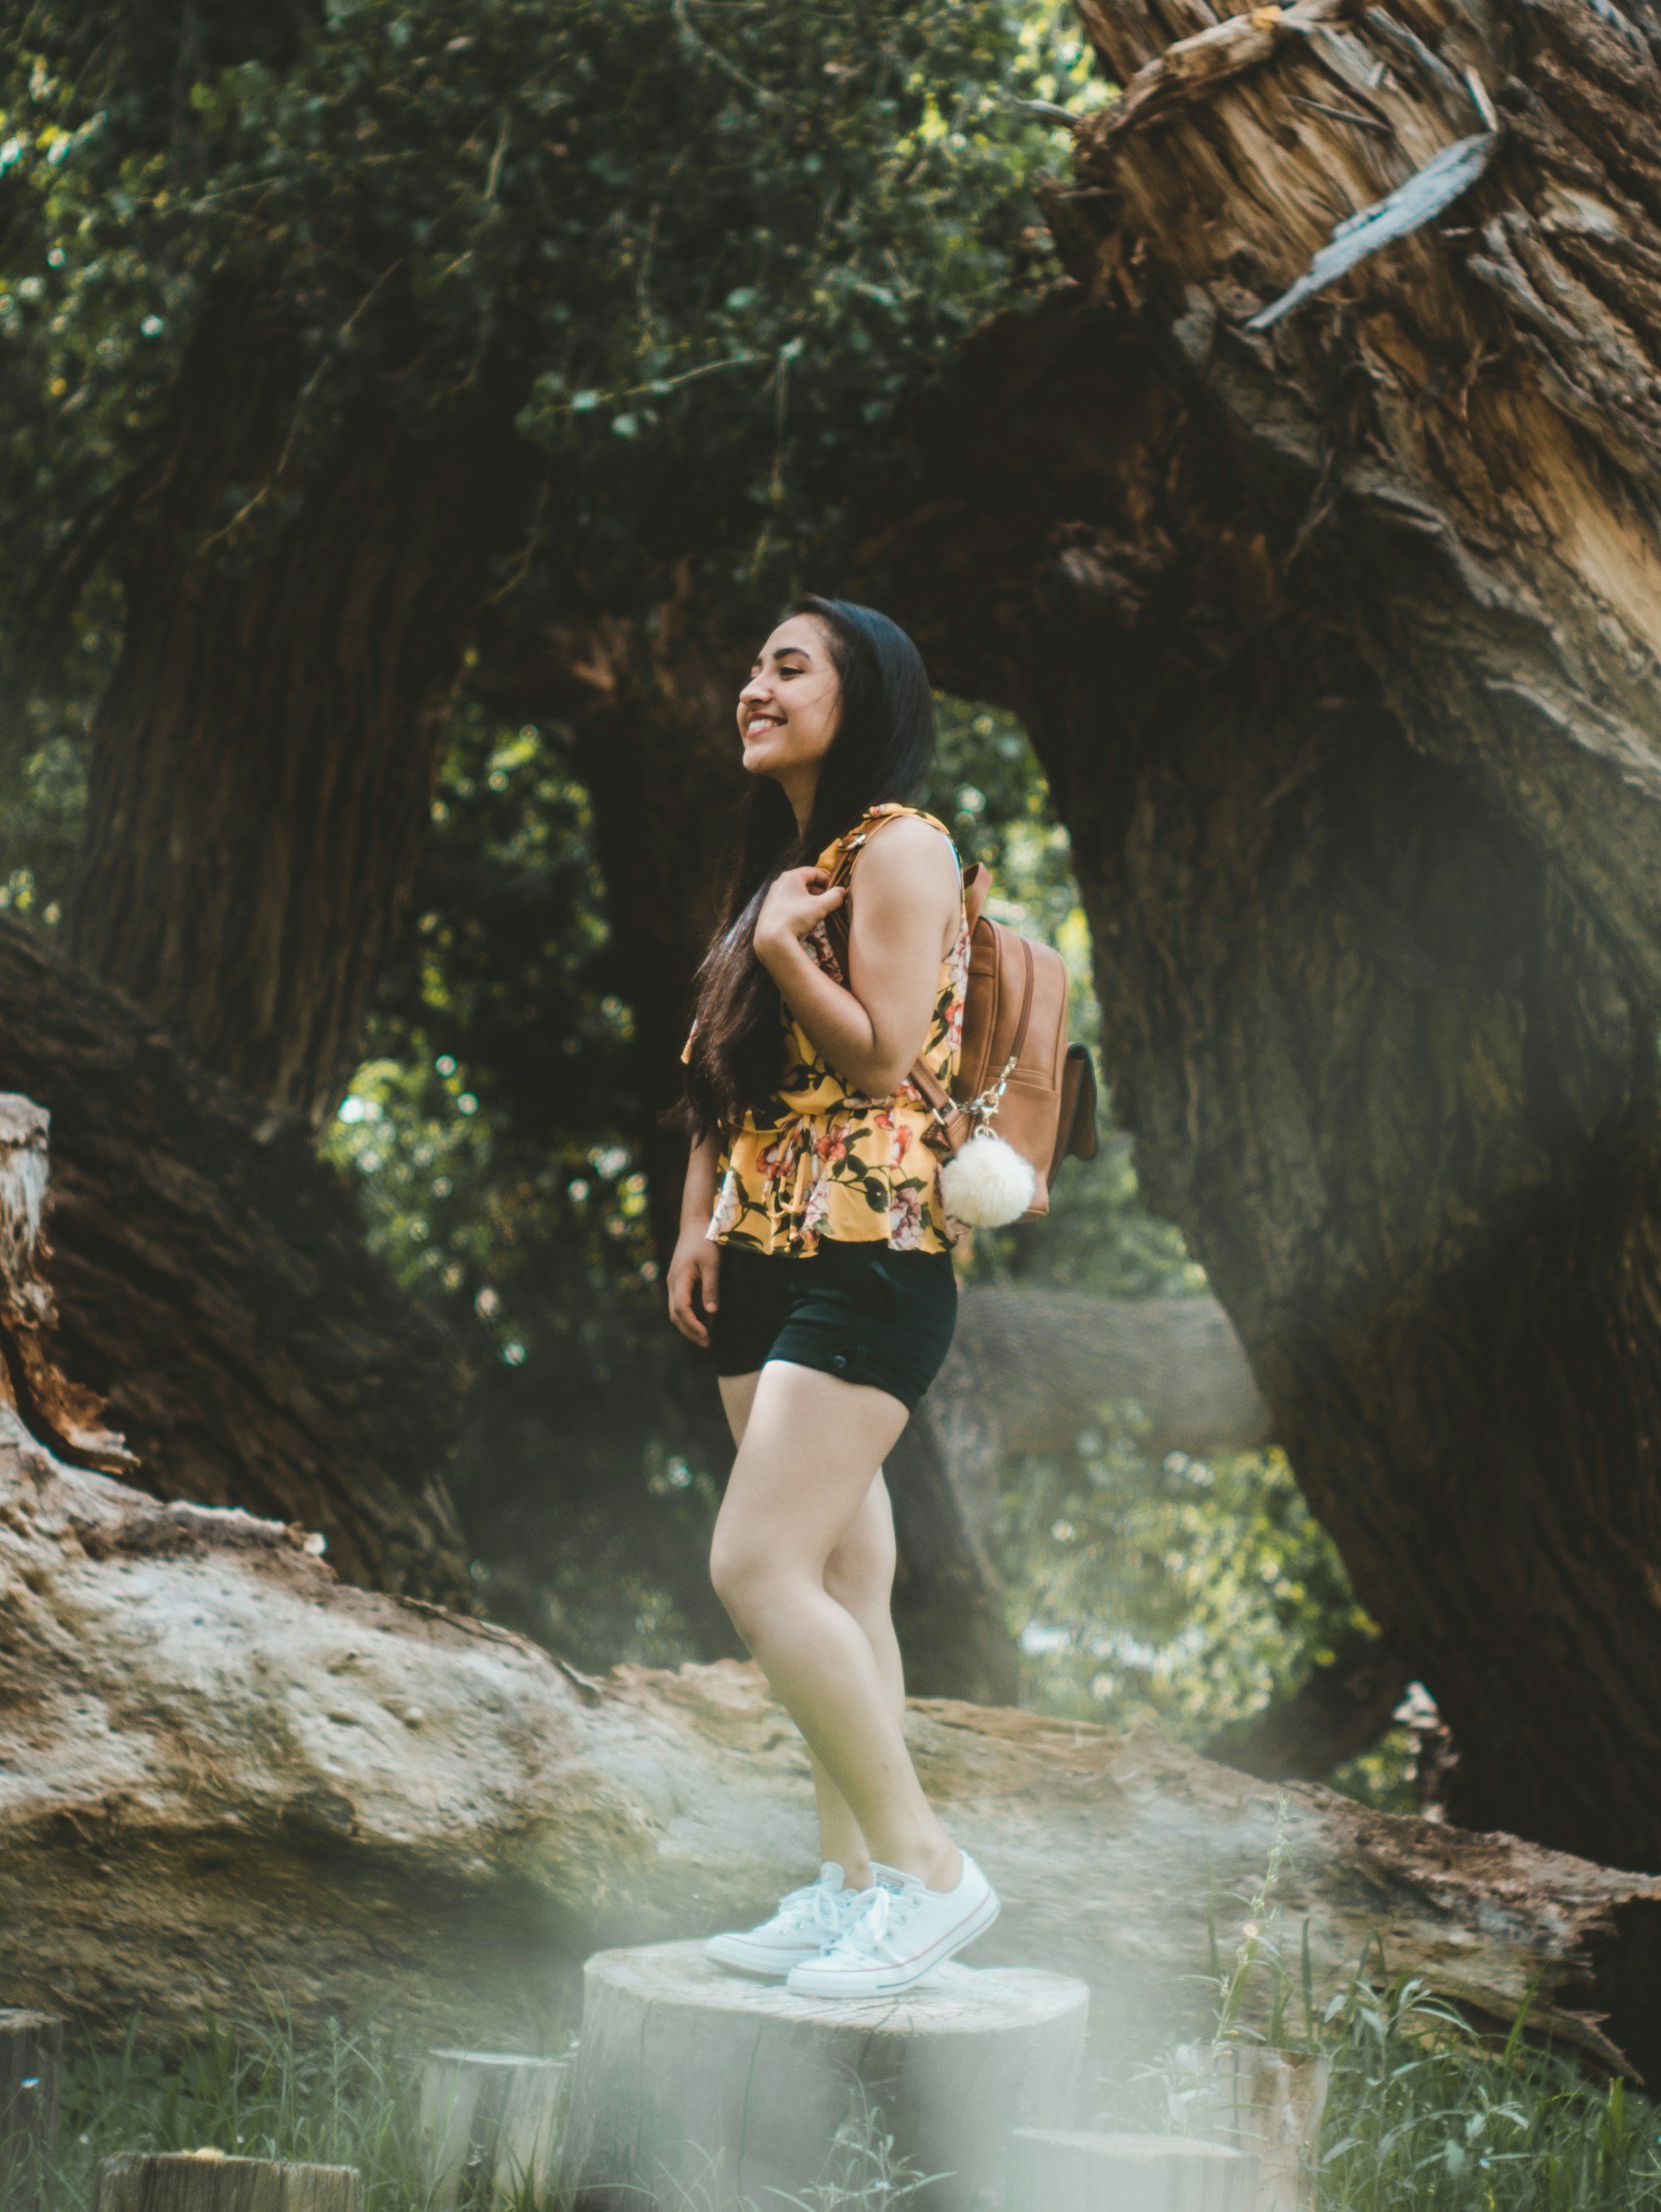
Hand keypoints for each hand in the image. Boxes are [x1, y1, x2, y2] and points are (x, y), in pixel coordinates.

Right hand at [667, 1225, 721, 1347]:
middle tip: (706, 1344)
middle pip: (675, 1314)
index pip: (682, 1309)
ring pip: (675, 1310)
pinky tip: (701, 1321)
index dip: (693, 1325)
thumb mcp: (712, 1264)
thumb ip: (711, 1287)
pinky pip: (679, 1303)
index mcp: (679, 1280)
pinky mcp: (678, 1281)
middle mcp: (672, 1283)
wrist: (696, 1224)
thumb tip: (711, 1312)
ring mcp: (673, 1282)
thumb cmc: (705, 1242)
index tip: (706, 1336)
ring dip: (688, 1326)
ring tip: (704, 1338)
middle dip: (689, 1331)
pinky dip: (688, 1316)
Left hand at [755, 867, 844, 964]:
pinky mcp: (770, 909)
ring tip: (820, 911)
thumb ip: (835, 897)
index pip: (815, 872)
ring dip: (810, 899)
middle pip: (805, 882)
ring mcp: (773, 896)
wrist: (772, 939)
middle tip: (830, 901)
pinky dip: (800, 906)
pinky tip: (805, 919)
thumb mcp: (821, 907)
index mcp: (791, 877)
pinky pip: (789, 902)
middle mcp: (780, 883)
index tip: (837, 890)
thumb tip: (843, 891)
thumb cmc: (797, 918)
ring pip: (797, 893)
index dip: (828, 879)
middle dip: (820, 891)